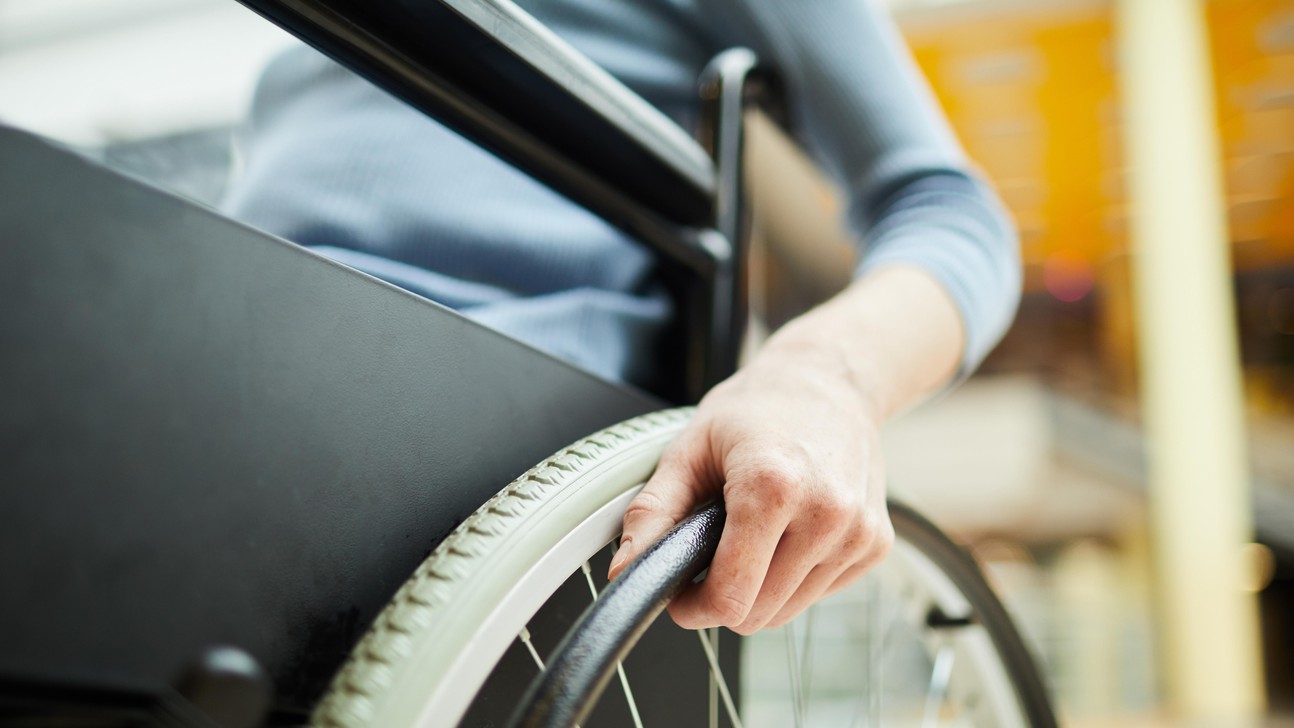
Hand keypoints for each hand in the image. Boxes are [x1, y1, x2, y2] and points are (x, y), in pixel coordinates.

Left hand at [607, 344, 893, 633]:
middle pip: (758, 614)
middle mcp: (825, 513)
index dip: (695, 607)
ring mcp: (857, 532)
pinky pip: (819, 594)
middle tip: (711, 555)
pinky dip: (794, 577)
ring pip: (788, 612)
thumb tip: (625, 569)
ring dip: (760, 589)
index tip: (682, 594)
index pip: (732, 597)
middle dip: (724, 597)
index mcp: (772, 487)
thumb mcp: (690, 447)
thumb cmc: (758, 408)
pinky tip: (789, 531)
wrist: (831, 380)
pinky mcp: (876, 544)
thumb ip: (653, 511)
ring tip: (752, 534)